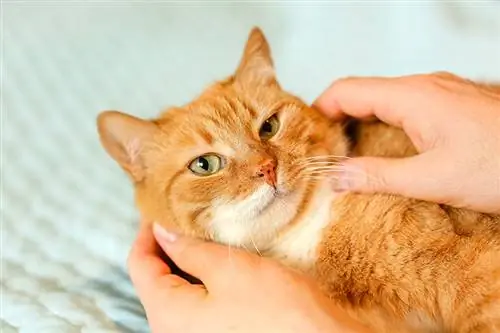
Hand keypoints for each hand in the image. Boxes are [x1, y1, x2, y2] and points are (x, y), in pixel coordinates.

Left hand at [127, 223, 370, 332]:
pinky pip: (199, 304)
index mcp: (167, 314)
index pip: (139, 264)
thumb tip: (162, 232)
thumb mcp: (229, 270)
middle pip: (157, 279)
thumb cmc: (277, 312)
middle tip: (188, 214)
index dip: (147, 230)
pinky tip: (223, 263)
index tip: (162, 206)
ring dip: (189, 260)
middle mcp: (173, 331)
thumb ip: (189, 249)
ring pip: (179, 290)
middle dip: (169, 244)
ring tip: (208, 234)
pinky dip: (204, 279)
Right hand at [314, 72, 499, 213]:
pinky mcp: (451, 105)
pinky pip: (405, 108)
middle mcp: (423, 86)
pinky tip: (386, 152)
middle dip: (336, 120)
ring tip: (348, 157)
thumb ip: (378, 176)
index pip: (346, 90)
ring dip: (361, 124)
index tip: (305, 137)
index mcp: (412, 96)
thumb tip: (337, 176)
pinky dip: (385, 126)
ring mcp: (439, 93)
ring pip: (384, 100)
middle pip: (362, 93)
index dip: (318, 110)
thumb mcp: (433, 179)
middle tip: (322, 153)